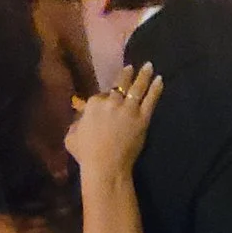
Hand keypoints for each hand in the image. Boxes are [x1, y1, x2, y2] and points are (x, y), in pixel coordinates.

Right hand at [66, 63, 160, 179]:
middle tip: (132, 66)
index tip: (108, 96)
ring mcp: (128, 109)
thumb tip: (80, 120)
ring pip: (137, 88)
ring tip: (149, 66)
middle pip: (119, 85)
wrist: (106, 166)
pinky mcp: (142, 118)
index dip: (105, 97)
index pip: (101, 95)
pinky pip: (150, 100)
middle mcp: (111, 102)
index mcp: (93, 104)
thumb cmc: (86, 154)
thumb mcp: (71, 137)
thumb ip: (75, 124)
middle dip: (126, 74)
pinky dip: (156, 89)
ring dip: (144, 75)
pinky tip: (160, 80)